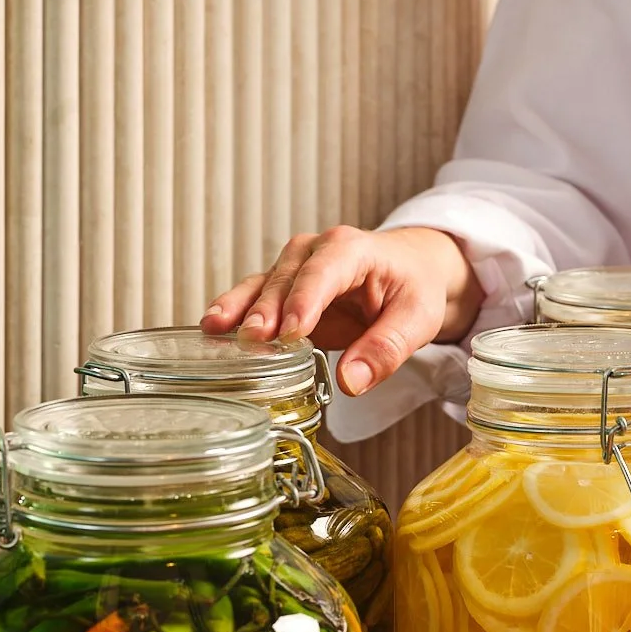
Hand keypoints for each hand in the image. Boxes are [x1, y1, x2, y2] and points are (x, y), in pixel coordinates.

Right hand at [201, 226, 483, 395]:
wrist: (411, 270)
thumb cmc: (414, 287)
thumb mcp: (417, 319)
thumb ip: (387, 350)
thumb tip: (351, 382)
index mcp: (352, 249)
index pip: (324, 272)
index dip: (306, 300)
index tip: (292, 332)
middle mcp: (315, 251)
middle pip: (286, 279)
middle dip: (267, 309)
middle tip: (254, 340)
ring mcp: (294, 267)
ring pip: (263, 285)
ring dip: (241, 309)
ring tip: (217, 330)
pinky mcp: (283, 288)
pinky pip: (255, 297)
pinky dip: (234, 311)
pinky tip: (213, 328)